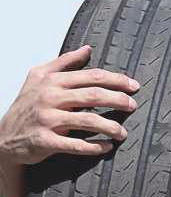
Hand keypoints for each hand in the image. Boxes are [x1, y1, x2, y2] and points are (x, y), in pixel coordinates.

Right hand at [0, 43, 139, 168]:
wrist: (4, 135)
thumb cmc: (26, 106)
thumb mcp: (39, 77)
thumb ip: (64, 62)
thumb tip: (87, 49)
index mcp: (52, 80)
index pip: (90, 76)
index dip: (115, 80)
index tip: (133, 85)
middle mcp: (50, 97)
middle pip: (93, 95)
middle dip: (118, 100)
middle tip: (133, 106)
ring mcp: (48, 119)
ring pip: (87, 120)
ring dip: (110, 127)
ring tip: (123, 132)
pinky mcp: (46, 141)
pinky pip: (75, 144)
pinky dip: (93, 147)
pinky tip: (106, 147)